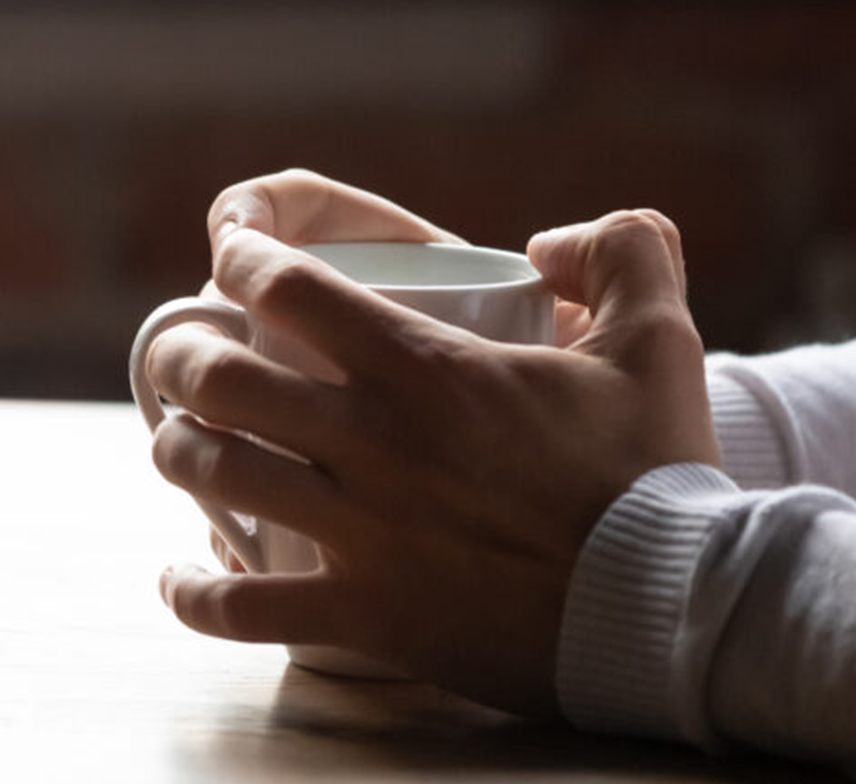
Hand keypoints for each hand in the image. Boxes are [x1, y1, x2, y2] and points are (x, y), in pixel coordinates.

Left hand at [146, 169, 718, 715]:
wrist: (678, 610)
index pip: (284, 285)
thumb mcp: (661, 338)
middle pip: (217, 379)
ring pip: (212, 475)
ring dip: (177, 452)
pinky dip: (193, 591)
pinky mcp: (363, 614)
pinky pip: (241, 606)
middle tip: (182, 359)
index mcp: (425, 368)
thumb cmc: (661, 476)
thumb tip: (549, 242)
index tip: (229, 257)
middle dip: (178, 358)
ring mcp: (360, 531)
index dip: (237, 255)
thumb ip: (624, 250)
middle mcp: (373, 442)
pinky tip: (180, 577)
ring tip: (180, 446)